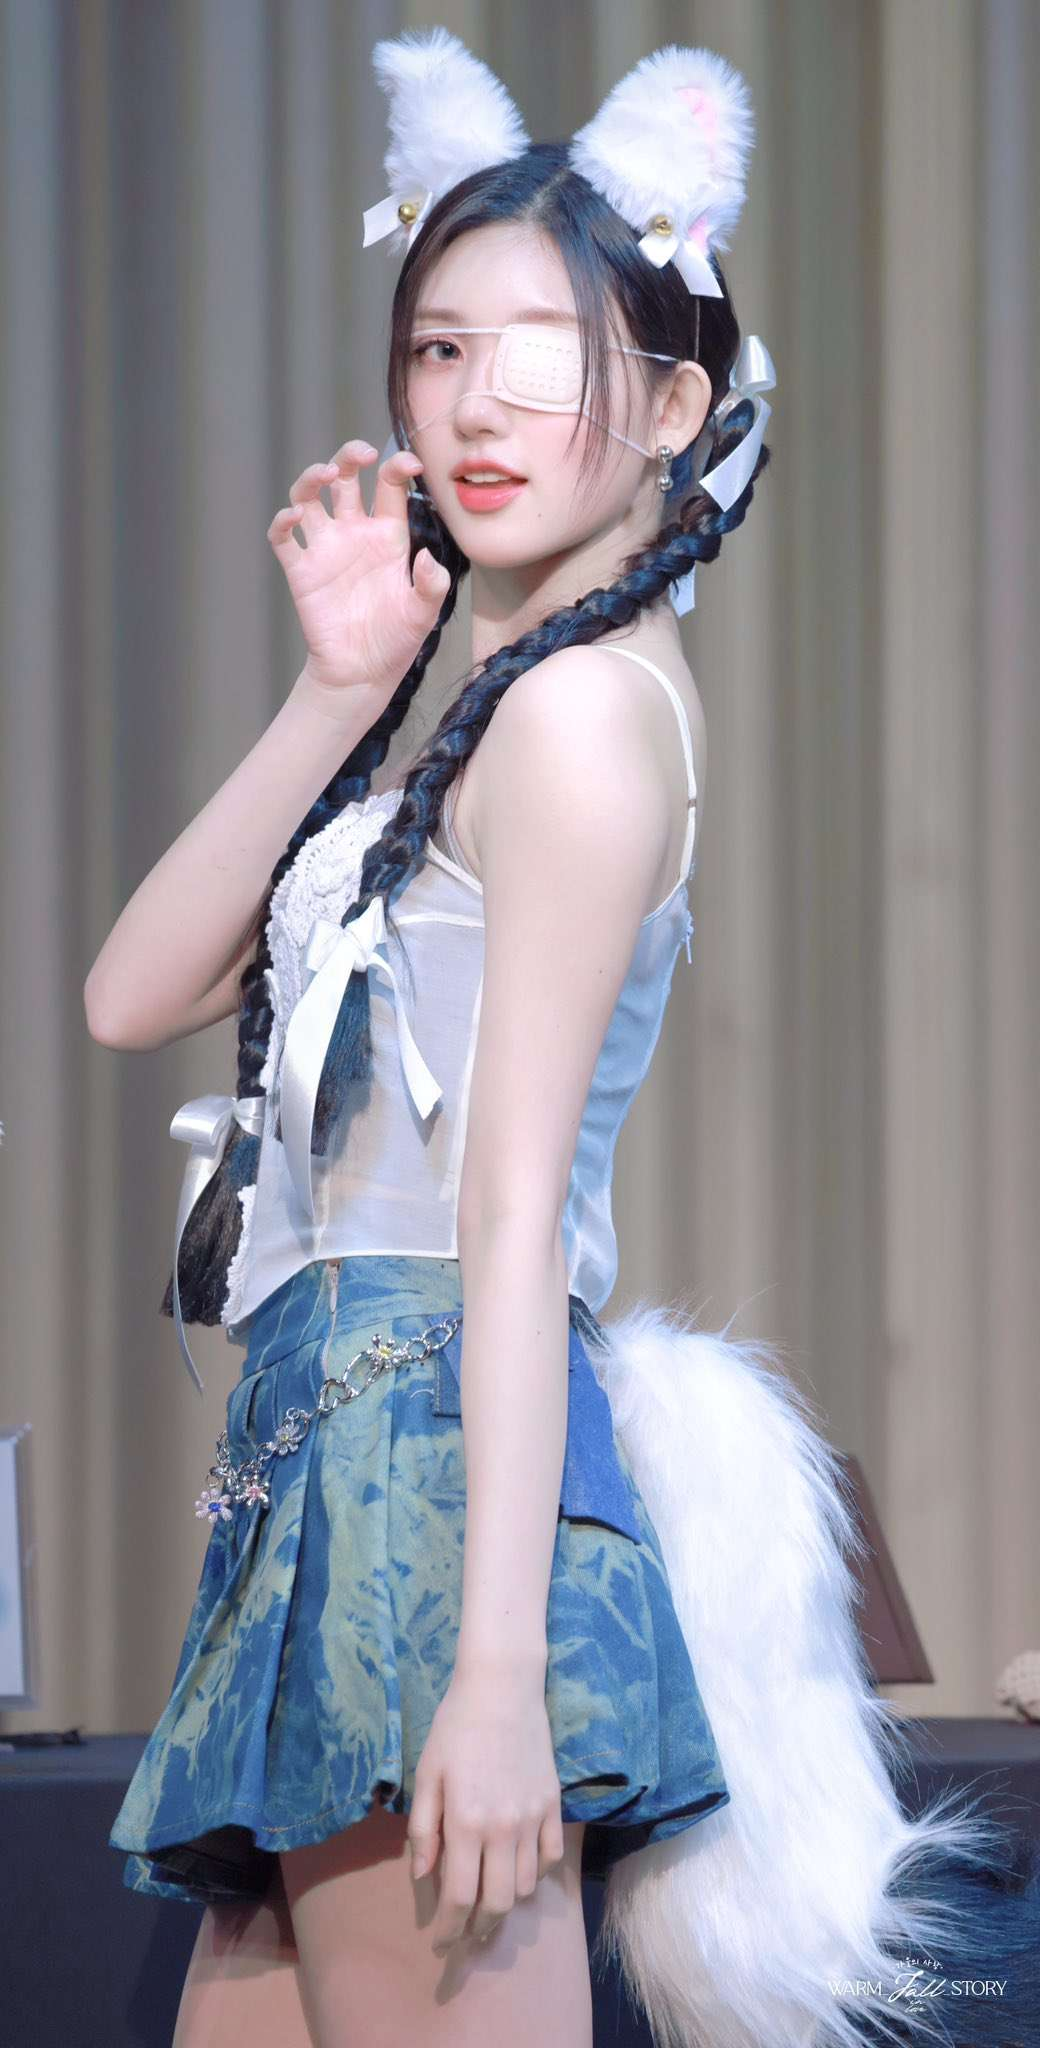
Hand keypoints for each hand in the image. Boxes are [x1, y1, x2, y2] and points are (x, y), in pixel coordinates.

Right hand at [266, 439, 451, 698]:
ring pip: (309, 497)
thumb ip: (432, 584)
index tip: (411, 463)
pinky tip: (293, 517)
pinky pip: (284, 538)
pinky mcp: (301, 570)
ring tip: (325, 474)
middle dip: (349, 456)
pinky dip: (282, 522)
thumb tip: (427, 557)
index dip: (397, 466)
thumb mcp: (423, 613)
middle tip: (360, 454)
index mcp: (387, 535)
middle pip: (345, 477)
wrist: (362, 672)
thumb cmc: (396, 640)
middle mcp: (354, 532)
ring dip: (312, 478)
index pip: (389, 486)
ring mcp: (325, 548)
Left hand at [407, 1663, 565, 1953]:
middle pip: (497, 1903)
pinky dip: (535, 1876)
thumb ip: (424, 1829)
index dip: (448, 1928)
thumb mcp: (427, 1775)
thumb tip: (422, 1876)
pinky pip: (550, 1858)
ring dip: (505, 1904)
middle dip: (479, 1929)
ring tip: (488, 1905)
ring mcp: (533, 1818)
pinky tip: (518, 1872)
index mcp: (466, 1822)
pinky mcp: (553, 1805)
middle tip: (466, 1935)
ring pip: (524, 1886)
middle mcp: (503, 1828)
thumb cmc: (455, 1727)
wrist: (502, 1687)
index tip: (439, 1942)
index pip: (458, 1897)